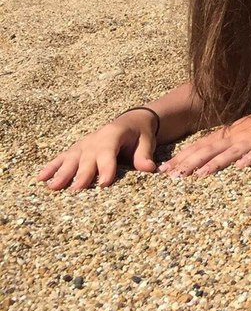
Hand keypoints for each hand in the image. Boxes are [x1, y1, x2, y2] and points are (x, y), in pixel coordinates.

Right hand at [38, 111, 158, 190]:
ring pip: (71, 160)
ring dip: (62, 173)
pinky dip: (51, 167)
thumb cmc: (140, 134)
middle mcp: (95, 140)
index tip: (104, 184)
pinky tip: (40, 178)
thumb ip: (144, 155)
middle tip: (76, 190)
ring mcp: (83, 145)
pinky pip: (62, 158)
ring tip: (53, 187)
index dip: (106, 168)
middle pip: (87, 159)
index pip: (108, 154)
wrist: (132, 120)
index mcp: (112, 136)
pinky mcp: (76, 149)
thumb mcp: (146, 141)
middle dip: (81, 175)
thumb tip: (149, 168)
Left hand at [158, 97, 250, 178]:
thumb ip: (224, 142)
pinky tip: (241, 167)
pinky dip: (249, 159)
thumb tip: (205, 157)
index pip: (199, 145)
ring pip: (229, 153)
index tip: (164, 168)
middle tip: (172, 175)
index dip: (181, 157)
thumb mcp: (239, 130)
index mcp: (226, 134)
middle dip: (189, 163)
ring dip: (214, 163)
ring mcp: (250, 141)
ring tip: (200, 174)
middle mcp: (234, 137)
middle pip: (208, 150)